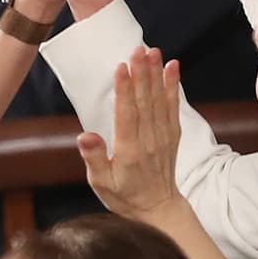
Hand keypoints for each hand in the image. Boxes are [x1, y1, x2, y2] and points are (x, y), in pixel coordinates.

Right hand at [77, 46, 183, 219]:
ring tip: (153, 51)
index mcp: (129, 150)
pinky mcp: (172, 134)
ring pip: (159, 100)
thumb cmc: (124, 196)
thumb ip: (94, 158)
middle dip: (141, 73)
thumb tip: (85, 136)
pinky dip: (172, 86)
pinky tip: (172, 67)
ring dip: (156, 74)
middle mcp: (149, 140)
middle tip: (138, 49)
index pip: (126, 115)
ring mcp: (163, 136)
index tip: (122, 67)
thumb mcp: (101, 183)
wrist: (157, 209)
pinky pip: (172, 106)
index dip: (124, 90)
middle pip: (144, 101)